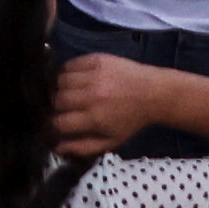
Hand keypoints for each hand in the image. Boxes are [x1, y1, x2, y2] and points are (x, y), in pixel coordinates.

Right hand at [41, 55, 185, 159]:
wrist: (153, 93)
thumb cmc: (131, 120)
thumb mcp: (111, 140)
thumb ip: (83, 146)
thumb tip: (58, 148)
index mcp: (96, 118)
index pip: (60, 122)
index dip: (54, 125)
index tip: (57, 124)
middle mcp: (92, 95)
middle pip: (57, 99)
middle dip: (57, 106)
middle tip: (64, 108)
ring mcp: (94, 75)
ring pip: (61, 80)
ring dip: (60, 88)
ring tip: (68, 93)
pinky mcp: (97, 59)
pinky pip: (70, 64)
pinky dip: (67, 72)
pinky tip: (74, 79)